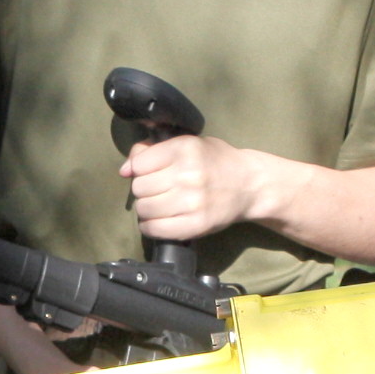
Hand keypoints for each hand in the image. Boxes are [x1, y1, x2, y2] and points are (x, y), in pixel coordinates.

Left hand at [121, 135, 265, 245]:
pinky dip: (150, 227)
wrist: (250, 185)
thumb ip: (154, 151)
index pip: (139, 164)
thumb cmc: (216, 161)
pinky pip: (155, 229)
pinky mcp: (196, 225)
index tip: (149, 172)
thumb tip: (124, 169)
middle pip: (139, 187)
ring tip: (158, 205)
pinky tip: (158, 220)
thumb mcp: (189, 143)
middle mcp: (188, 174)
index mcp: (185, 149)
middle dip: (143, 189)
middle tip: (157, 190)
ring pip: (144, 208)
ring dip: (146, 208)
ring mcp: (192, 202)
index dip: (139, 169)